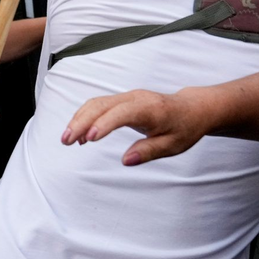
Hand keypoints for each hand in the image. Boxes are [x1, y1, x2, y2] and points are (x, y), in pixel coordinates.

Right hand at [62, 89, 211, 165]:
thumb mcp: (173, 145)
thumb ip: (149, 152)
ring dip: (78, 119)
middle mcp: (135, 98)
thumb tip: (126, 160)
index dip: (104, 124)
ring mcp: (127, 97)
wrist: (192, 108)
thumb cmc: (184, 127)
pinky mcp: (122, 101)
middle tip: (66, 141)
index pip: (121, 113)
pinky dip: (85, 117)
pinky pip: (98, 105)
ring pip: (95, 103)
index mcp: (150, 109)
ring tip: (67, 139)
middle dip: (80, 122)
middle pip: (101, 105)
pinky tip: (80, 135)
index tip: (90, 139)